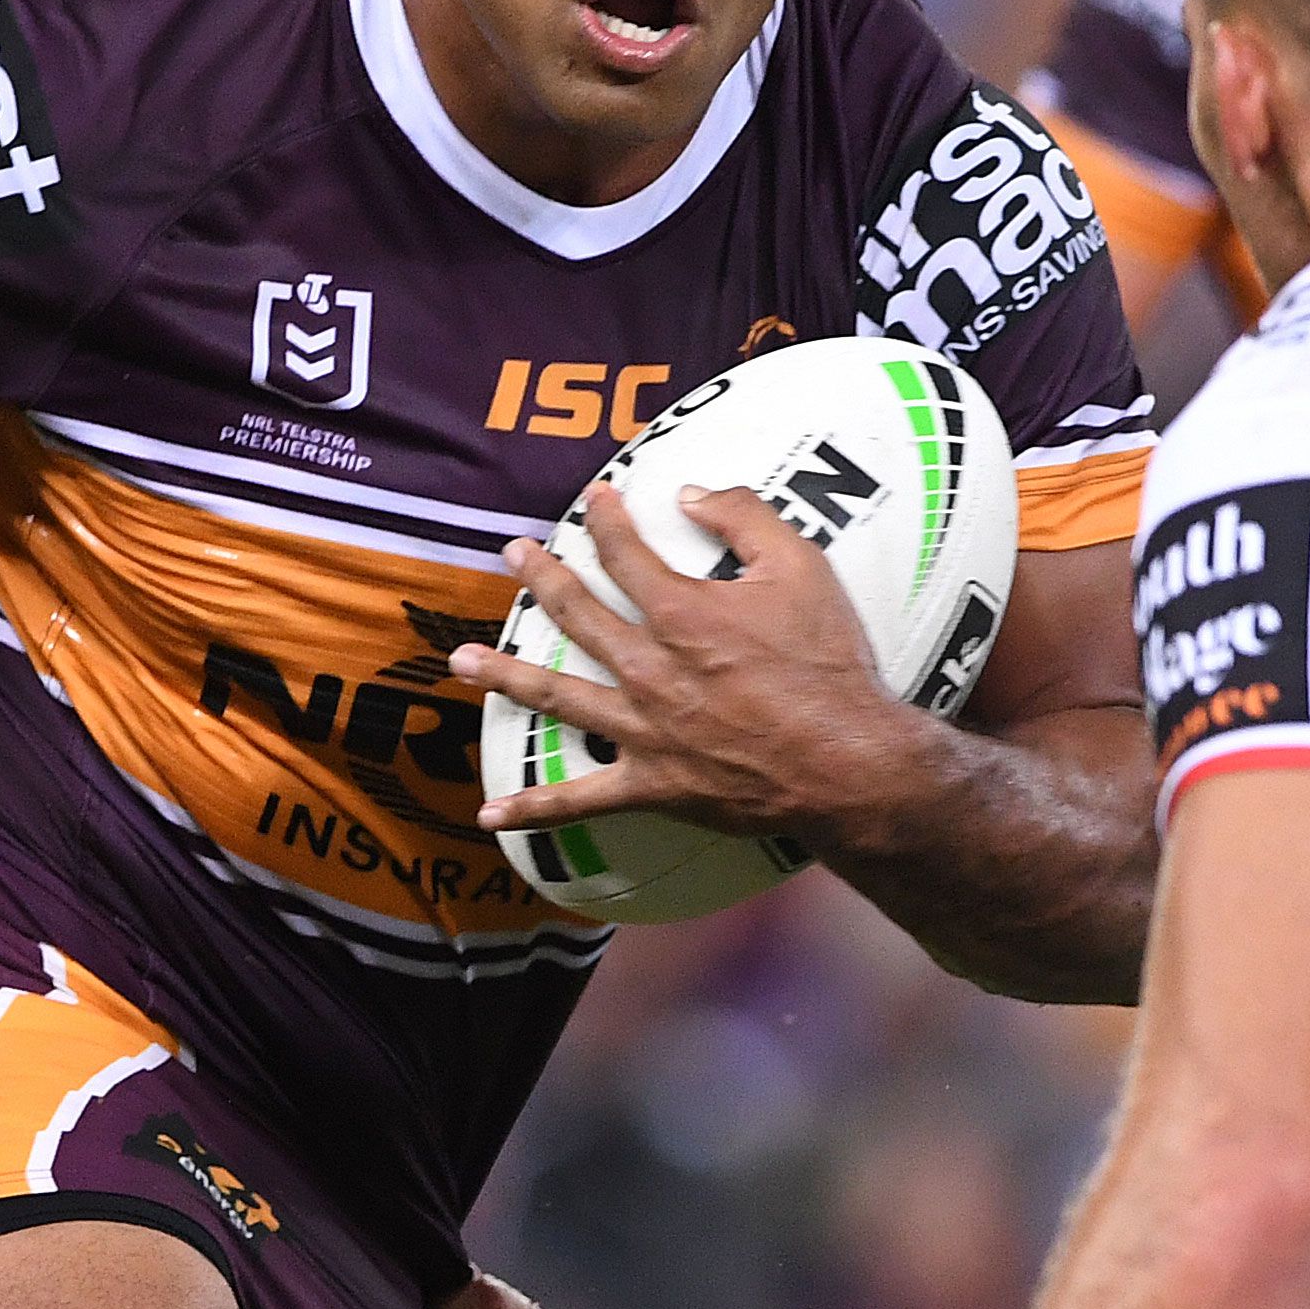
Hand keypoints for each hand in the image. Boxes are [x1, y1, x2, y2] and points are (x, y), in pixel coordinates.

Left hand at [451, 483, 915, 840]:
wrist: (848, 763)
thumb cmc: (829, 666)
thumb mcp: (803, 568)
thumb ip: (745, 517)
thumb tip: (690, 493)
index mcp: (682, 614)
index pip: (625, 555)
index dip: (605, 522)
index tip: (593, 500)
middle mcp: (649, 668)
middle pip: (577, 614)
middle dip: (541, 578)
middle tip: (514, 554)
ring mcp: (642, 729)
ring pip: (557, 696)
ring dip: (505, 676)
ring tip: (461, 662)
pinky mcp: (650, 784)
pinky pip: (581, 801)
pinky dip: (534, 809)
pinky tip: (490, 815)